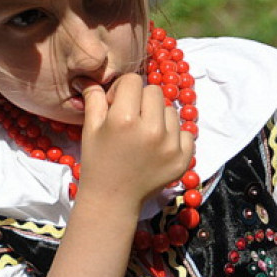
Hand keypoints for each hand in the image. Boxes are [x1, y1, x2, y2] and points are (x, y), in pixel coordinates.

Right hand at [78, 73, 194, 212]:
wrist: (113, 199)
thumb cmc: (98, 162)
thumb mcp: (90, 129)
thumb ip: (94, 99)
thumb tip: (93, 77)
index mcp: (124, 119)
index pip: (133, 81)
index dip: (122, 89)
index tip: (116, 104)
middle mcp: (151, 129)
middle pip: (154, 91)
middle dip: (142, 100)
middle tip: (132, 118)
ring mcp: (170, 144)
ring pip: (171, 110)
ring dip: (158, 116)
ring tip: (145, 134)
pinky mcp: (183, 158)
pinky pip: (185, 131)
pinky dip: (173, 135)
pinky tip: (158, 146)